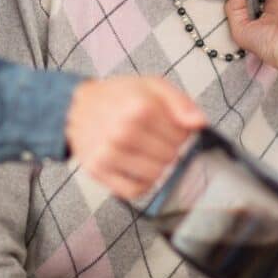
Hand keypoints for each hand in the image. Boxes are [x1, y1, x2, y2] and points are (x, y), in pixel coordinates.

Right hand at [65, 75, 207, 199]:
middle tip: (157, 140)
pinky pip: (134, 191)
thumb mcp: (152, 86)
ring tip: (148, 153)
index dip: (182, 134)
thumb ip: (180, 102)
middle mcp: (123, 131)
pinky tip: (140, 169)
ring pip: (155, 176)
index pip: (182, 137)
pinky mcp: (98, 170)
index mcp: (140, 107)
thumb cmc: (118, 96)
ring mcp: (109, 153)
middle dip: (170, 150)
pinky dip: (143, 184)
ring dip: (158, 167)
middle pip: (170, 157)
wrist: (77, 107)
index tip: (171, 128)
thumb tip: (200, 123)